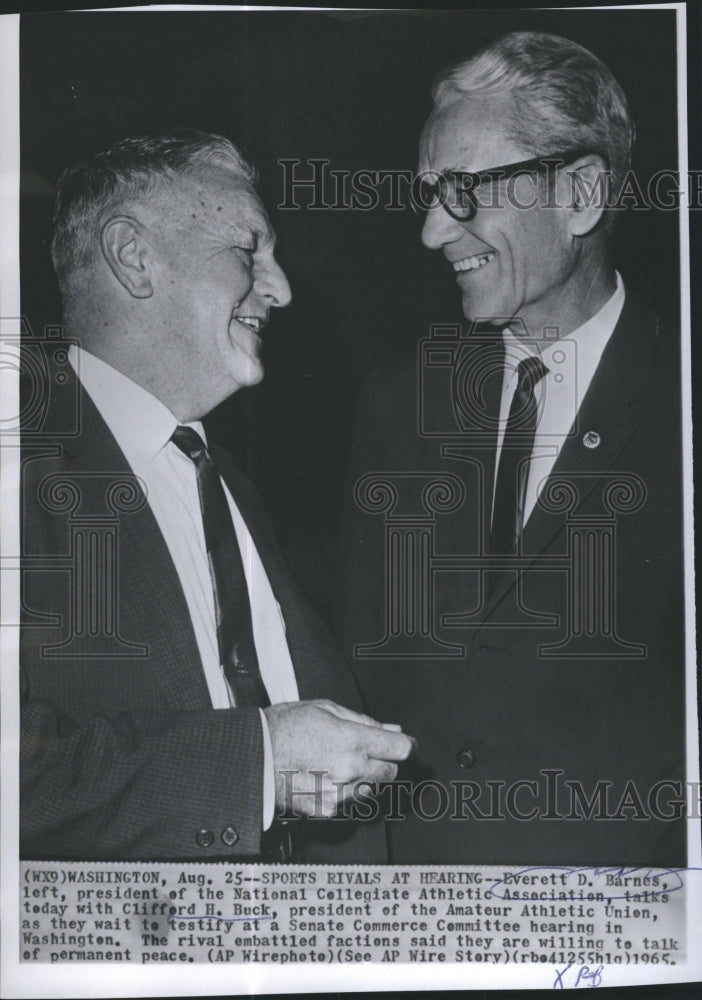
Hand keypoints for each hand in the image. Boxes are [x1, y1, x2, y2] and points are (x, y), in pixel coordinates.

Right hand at [264, 699, 413, 817]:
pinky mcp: (326, 810)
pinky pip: (348, 802)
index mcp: (353, 741)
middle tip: (360, 750)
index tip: (401, 743)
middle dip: (382, 761)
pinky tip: (323, 776)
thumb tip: (391, 728)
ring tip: (334, 761)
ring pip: (370, 788)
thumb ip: (363, 721)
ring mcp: (339, 793)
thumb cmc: (283, 727)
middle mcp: (351, 770)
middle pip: (390, 772)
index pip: (401, 749)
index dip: (403, 744)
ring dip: (362, 777)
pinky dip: (342, 792)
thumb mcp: (325, 709)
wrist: (252, 756)